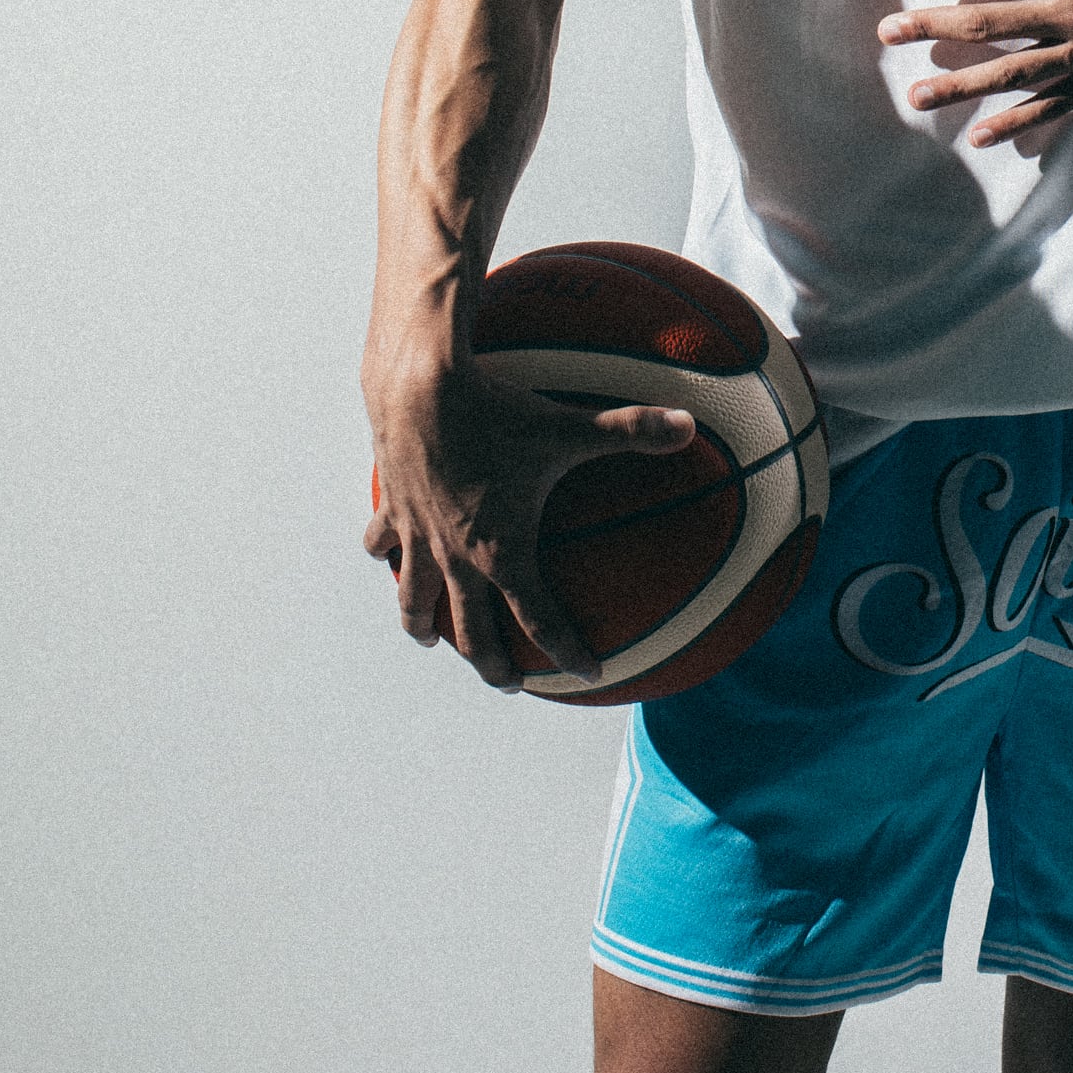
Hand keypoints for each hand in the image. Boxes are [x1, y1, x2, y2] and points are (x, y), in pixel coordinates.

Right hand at [362, 358, 693, 691]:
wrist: (421, 388)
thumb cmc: (500, 412)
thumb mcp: (569, 427)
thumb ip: (633, 431)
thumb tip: (690, 426)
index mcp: (503, 552)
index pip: (541, 619)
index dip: (567, 650)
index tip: (588, 671)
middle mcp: (457, 557)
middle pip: (473, 631)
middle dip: (493, 664)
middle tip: (510, 683)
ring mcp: (419, 538)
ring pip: (415, 600)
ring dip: (423, 625)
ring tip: (430, 639)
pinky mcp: (393, 511)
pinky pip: (382, 546)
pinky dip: (386, 557)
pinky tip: (387, 556)